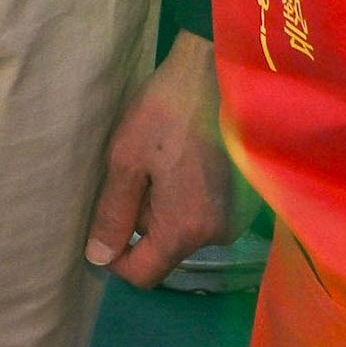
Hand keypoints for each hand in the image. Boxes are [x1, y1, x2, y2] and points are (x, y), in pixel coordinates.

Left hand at [86, 34, 229, 286]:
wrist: (222, 72)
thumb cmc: (168, 112)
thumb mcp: (126, 158)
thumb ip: (113, 213)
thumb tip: (99, 258)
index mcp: (185, 230)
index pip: (143, 274)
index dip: (115, 257)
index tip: (105, 219)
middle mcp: (217, 235)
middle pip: (163, 248)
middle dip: (142, 218)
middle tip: (138, 169)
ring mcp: (236, 218)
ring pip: (183, 228)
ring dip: (165, 204)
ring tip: (162, 158)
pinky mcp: (246, 200)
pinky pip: (204, 212)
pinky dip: (188, 194)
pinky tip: (185, 158)